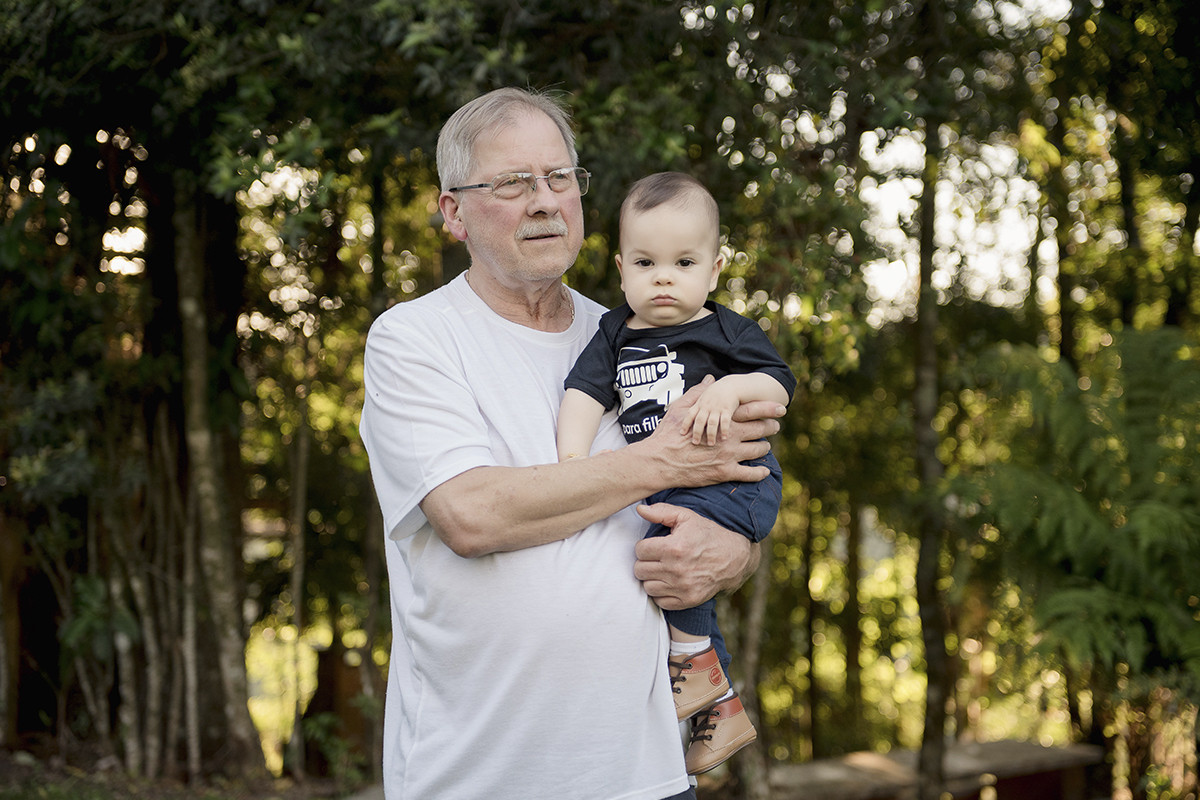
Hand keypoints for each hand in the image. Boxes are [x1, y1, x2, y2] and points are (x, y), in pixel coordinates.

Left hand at [633, 503, 759, 609]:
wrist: (734, 556)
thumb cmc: (708, 534)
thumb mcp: (686, 516)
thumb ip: (661, 512)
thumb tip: (639, 509)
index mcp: (673, 547)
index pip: (639, 550)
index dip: (644, 546)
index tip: (653, 545)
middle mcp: (676, 569)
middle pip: (640, 570)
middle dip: (645, 562)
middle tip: (656, 557)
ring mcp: (682, 587)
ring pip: (647, 587)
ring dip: (651, 578)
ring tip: (662, 569)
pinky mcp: (688, 600)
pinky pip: (660, 602)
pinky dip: (661, 593)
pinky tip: (668, 582)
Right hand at [640, 376, 783, 488]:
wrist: (659, 461)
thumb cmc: (667, 434)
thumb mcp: (681, 408)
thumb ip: (698, 392)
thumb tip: (709, 378)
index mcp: (721, 420)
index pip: (752, 411)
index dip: (769, 408)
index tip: (780, 408)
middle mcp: (729, 437)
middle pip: (760, 430)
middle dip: (770, 427)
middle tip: (775, 426)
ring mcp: (729, 456)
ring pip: (758, 451)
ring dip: (765, 448)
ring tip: (765, 447)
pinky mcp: (725, 473)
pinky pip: (749, 474)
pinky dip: (760, 473)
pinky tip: (764, 472)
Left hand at [679, 378, 740, 444]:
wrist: (732, 385)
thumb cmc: (717, 391)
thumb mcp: (704, 395)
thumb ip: (696, 403)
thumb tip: (686, 414)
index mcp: (700, 403)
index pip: (690, 414)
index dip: (685, 423)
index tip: (682, 433)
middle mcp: (707, 406)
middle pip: (700, 420)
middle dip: (697, 432)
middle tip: (695, 442)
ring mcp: (717, 408)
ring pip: (712, 423)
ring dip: (710, 434)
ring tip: (711, 443)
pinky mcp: (728, 409)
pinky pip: (725, 422)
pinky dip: (724, 430)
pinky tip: (724, 438)